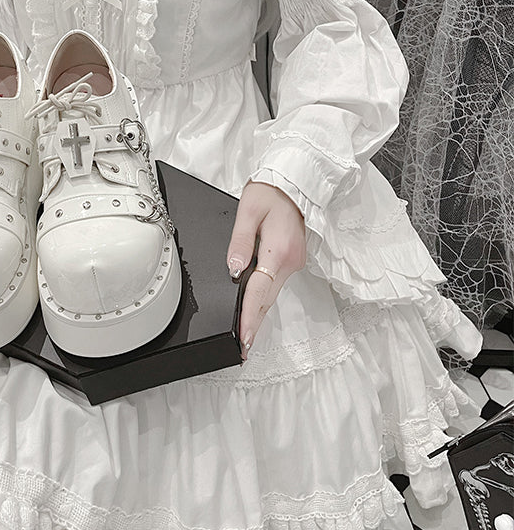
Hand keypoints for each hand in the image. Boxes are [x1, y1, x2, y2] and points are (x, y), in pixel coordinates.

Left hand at [226, 181, 305, 359]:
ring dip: (259, 313)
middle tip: (242, 347)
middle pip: (267, 299)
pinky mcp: (293, 260)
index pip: (259, 290)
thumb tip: (233, 269)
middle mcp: (290, 261)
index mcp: (277, 250)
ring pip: (272, 293)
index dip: (250, 316)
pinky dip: (264, 298)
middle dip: (254, 323)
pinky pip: (275, 284)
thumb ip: (239, 242)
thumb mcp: (247, 211)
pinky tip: (254, 307)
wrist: (295, 182)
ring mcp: (294, 262)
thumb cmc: (270, 192)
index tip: (244, 337)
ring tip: (245, 333)